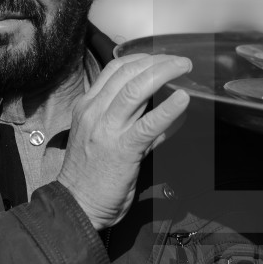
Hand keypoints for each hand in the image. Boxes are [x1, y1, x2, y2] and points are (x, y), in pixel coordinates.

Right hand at [57, 53, 191, 229]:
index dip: (142, 58)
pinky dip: (169, 109)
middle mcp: (95, 112)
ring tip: (185, 69)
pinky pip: (149, 124)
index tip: (161, 58)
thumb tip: (165, 111)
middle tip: (180, 61)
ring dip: (165, 74)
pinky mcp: (123, 149)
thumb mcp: (105, 139)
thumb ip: (134, 123)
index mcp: (87, 107)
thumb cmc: (92, 176)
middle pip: (128, 73)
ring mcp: (107, 129)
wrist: (77, 205)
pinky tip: (184, 99)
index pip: (115, 69)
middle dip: (158, 61)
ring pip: (136, 89)